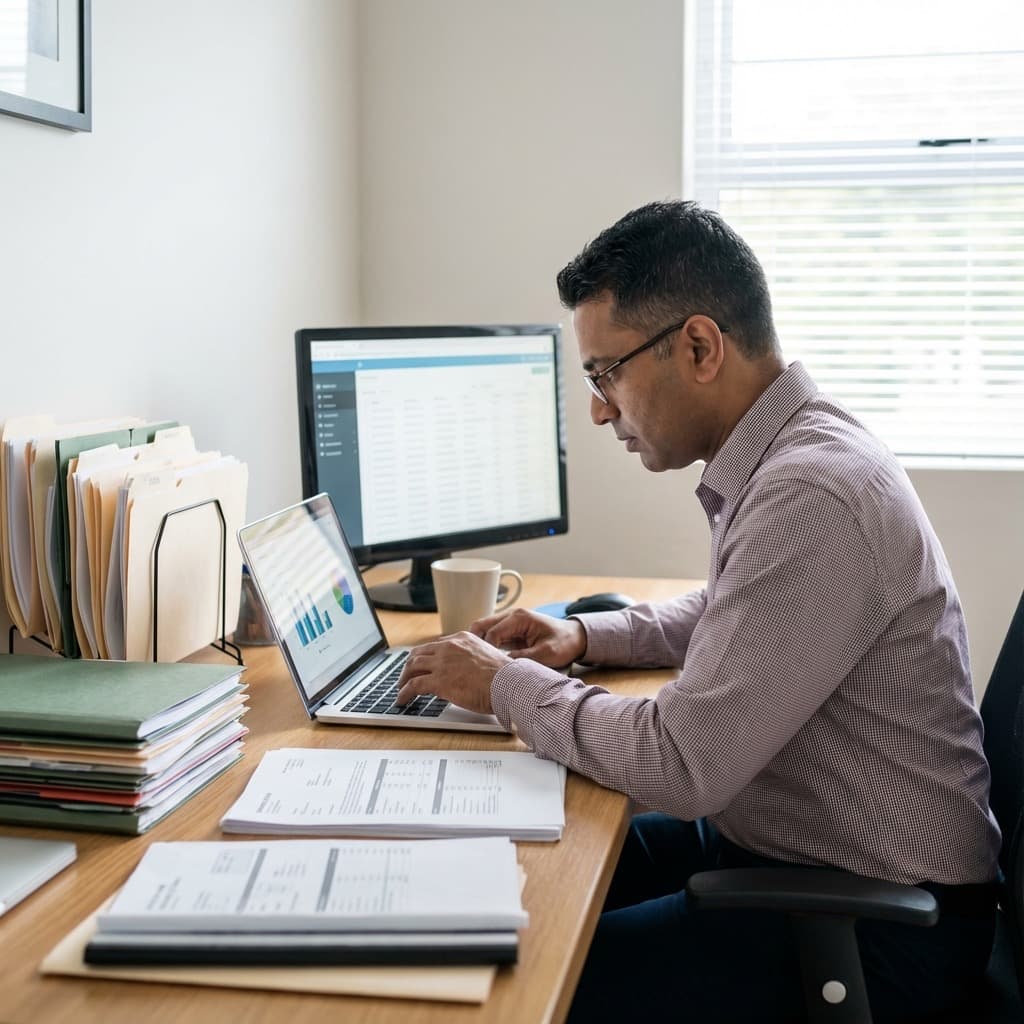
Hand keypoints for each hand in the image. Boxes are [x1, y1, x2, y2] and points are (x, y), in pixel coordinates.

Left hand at [396, 632, 511, 714]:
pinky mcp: (439, 680)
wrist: (508, 684)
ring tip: (401, 688)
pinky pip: (414, 685)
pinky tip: (402, 700)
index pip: (435, 645)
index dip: (425, 656)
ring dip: (404, 678)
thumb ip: (470, 659)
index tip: (421, 665)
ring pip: (412, 667)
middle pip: (419, 653)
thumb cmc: (504, 676)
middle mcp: (450, 647)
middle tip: (406, 676)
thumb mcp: (485, 657)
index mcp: (462, 639)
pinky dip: (404, 693)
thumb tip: (463, 672)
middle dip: (410, 666)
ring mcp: (442, 663)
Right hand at [469, 608, 586, 668]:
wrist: (575, 638)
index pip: (492, 633)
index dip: (486, 651)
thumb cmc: (564, 643)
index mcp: (519, 618)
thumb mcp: (546, 653)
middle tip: (475, 663)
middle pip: (480, 626)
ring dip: (479, 645)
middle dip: (475, 645)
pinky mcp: (509, 631)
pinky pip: (491, 636)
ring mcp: (508, 622)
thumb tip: (502, 665)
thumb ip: (523, 658)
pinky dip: (486, 647)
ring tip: (479, 663)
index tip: (486, 667)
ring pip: (483, 631)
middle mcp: (510, 616)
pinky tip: (487, 661)